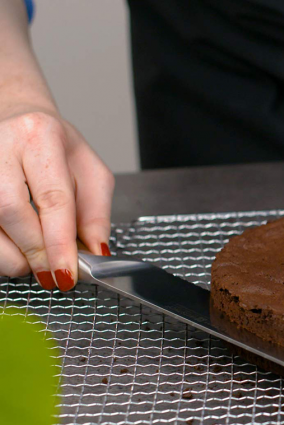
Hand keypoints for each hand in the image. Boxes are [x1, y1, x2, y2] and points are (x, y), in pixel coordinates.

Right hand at [0, 108, 114, 290]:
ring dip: (11, 256)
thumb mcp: (90, 171)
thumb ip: (96, 213)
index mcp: (40, 137)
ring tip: (34, 262)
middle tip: (52, 273)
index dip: (59, 242)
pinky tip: (14, 250)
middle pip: (11, 211)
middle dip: (35, 251)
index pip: (52, 198)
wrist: (14, 116)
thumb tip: (95, 252)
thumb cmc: (54, 145)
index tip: (67, 272)